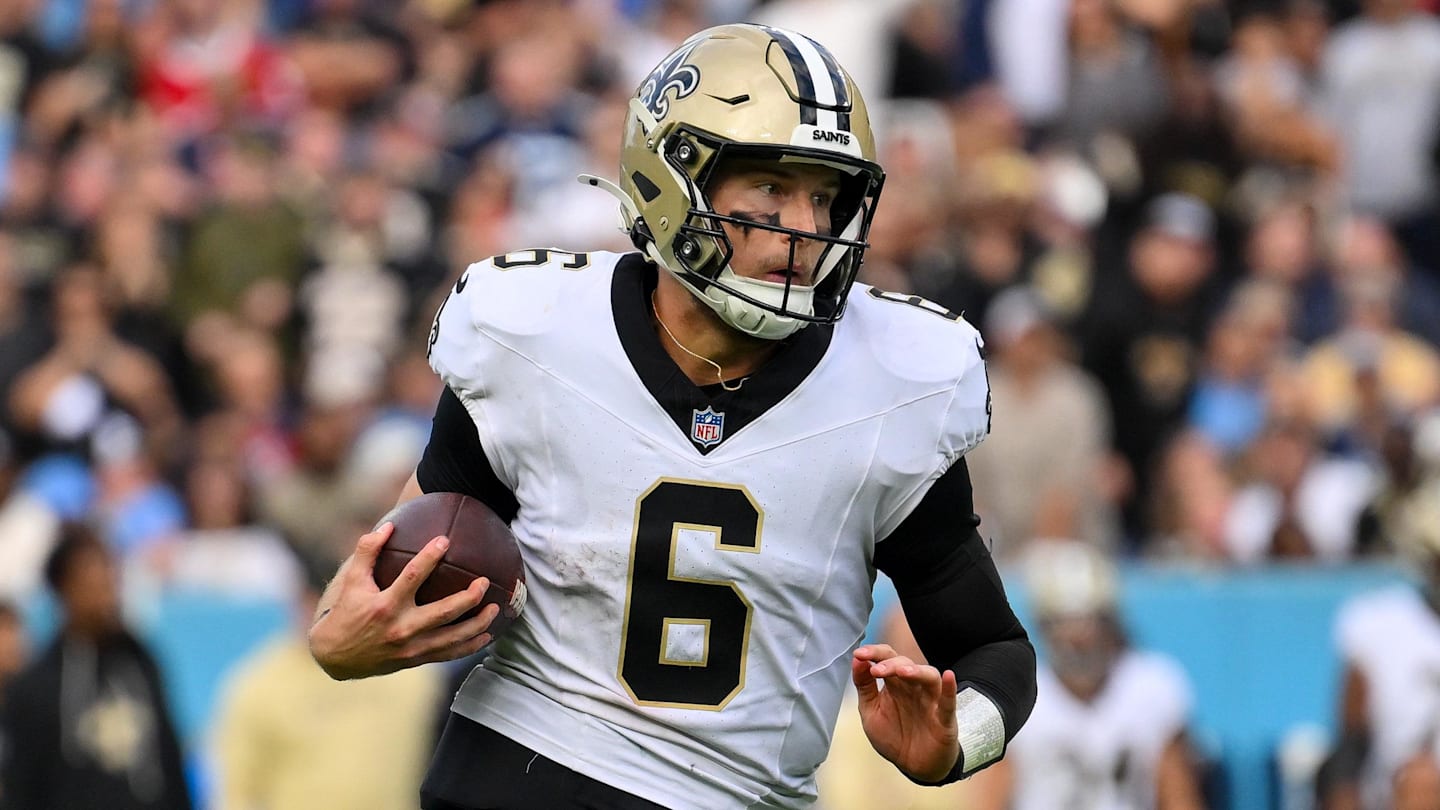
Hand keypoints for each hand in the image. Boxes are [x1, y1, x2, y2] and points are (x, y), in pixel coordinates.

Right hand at [308, 522, 497, 679]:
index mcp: (385, 606)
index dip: (429, 557)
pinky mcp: (416, 660)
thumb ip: (367, 551)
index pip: (412, 577)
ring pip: (452, 637)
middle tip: (484, 581)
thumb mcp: (350, 581)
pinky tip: (486, 635)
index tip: (445, 540)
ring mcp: (411, 647)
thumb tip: (388, 526)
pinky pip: (449, 654)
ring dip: (477, 623)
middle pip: (443, 612)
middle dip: (468, 597)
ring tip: (495, 608)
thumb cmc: (343, 613)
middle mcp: (401, 628)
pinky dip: (469, 645)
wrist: (334, 657)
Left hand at [851, 644, 959, 782]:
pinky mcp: (944, 719)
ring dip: (916, 672)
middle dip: (890, 664)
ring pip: (929, 677)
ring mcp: (930, 701)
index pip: (887, 658)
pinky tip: (948, 676)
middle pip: (906, 664)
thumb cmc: (894, 736)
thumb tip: (857, 660)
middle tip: (876, 670)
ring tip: (902, 672)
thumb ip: (864, 686)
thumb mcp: (871, 712)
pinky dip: (949, 689)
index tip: (859, 654)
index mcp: (895, 683)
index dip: (874, 653)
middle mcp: (913, 687)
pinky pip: (949, 702)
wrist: (914, 767)